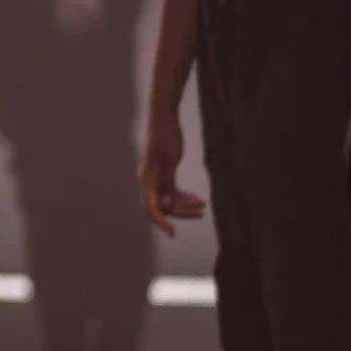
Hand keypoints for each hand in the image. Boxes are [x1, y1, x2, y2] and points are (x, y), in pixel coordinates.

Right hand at [140, 112, 204, 236]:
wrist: (164, 116)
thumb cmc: (165, 135)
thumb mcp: (169, 161)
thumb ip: (167, 184)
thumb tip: (166, 206)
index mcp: (148, 179)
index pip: (151, 208)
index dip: (161, 223)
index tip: (172, 234)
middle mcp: (149, 180)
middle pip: (163, 204)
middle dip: (181, 211)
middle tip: (201, 212)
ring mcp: (155, 174)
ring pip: (168, 197)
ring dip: (184, 203)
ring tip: (202, 204)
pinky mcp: (162, 168)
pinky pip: (171, 188)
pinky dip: (182, 194)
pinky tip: (195, 196)